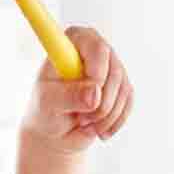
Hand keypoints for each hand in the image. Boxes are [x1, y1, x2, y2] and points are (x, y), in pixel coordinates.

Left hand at [20, 26, 133, 153]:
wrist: (54, 130)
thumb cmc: (45, 110)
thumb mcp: (49, 104)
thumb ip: (69, 96)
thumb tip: (95, 94)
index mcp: (73, 42)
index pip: (96, 47)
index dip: (97, 73)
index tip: (90, 95)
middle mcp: (95, 48)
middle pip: (114, 71)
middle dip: (101, 104)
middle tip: (81, 120)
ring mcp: (110, 66)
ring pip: (123, 89)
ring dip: (106, 116)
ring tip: (85, 125)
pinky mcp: (120, 86)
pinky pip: (128, 102)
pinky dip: (115, 121)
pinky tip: (99, 130)